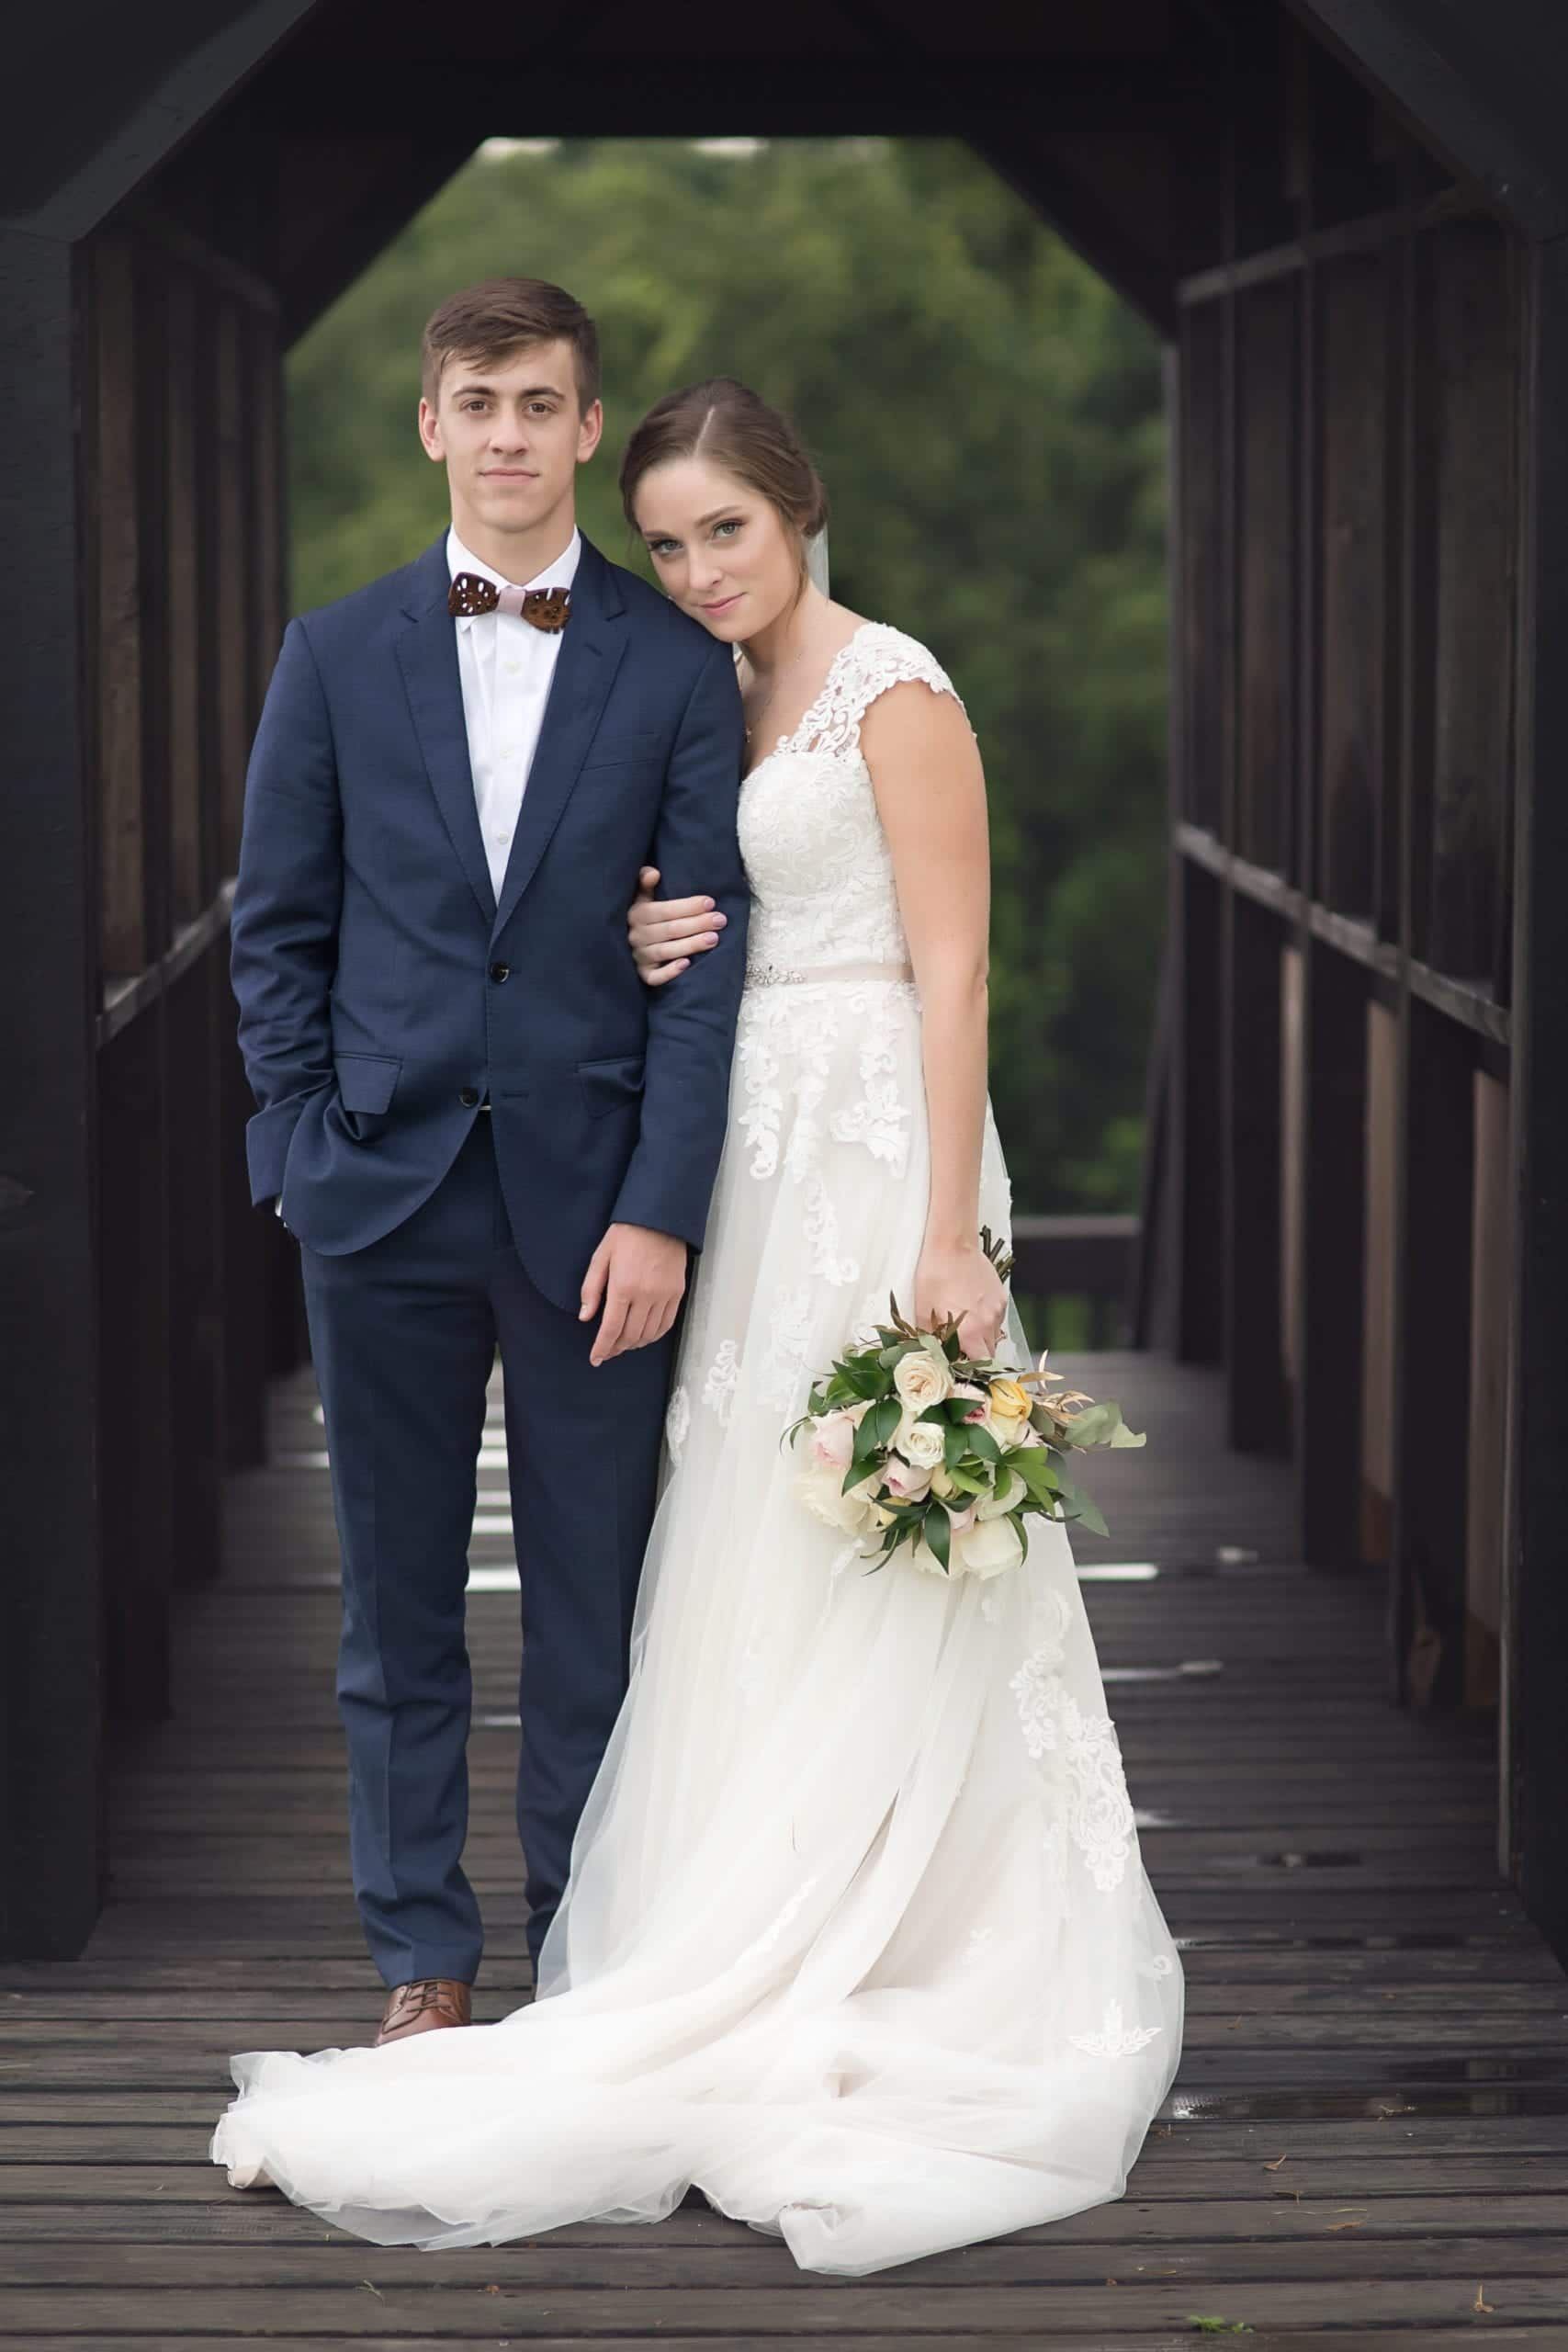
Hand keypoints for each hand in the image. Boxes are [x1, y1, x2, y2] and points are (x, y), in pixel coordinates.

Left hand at [579, 1222, 687, 1364]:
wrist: (659, 1219)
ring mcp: (664, 1296)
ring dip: (634, 1344)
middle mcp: (645, 1296)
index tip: (595, 1359)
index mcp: (622, 1287)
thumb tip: (585, 1318)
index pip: (611, 1329)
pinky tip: (645, 1336)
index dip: (602, 1348)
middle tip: (607, 1351)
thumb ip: (591, 1290)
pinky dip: (654, 1335)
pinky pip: (666, 1324)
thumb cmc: (625, 1235)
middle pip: (630, 1336)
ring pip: (649, 1334)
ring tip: (624, 1344)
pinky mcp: (677, 1293)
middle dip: (616, 1348)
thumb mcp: (600, 1258)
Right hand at [627, 865, 725, 986]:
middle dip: (697, 924)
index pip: (665, 910)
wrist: (620, 944)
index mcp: (637, 914)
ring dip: (690, 945)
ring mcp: (639, 956)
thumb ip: (644, 882)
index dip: (688, 906)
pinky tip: (686, 965)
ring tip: (714, 939)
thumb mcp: (639, 897)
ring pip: (666, 951)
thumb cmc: (640, 917)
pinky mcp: (642, 974)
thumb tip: (654, 873)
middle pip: (670, 930)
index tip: (711, 902)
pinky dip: (669, 972)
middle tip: (721, 920)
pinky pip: (654, 977)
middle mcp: (636, 936)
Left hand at [913, 1240, 1006, 1361]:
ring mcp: (997, 1309)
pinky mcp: (1001, 1296)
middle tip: (961, 1351)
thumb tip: (933, 1354)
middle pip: (990, 1353)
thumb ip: (931, 1338)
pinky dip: (986, 1320)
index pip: (981, 1365)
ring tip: (965, 1326)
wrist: (952, 1244)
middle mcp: (988, 1324)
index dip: (972, 1371)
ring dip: (982, 1337)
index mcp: (970, 1332)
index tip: (961, 1369)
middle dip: (977, 1356)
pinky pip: (996, 1317)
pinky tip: (971, 1309)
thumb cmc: (933, 1276)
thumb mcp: (924, 1311)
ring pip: (994, 1335)